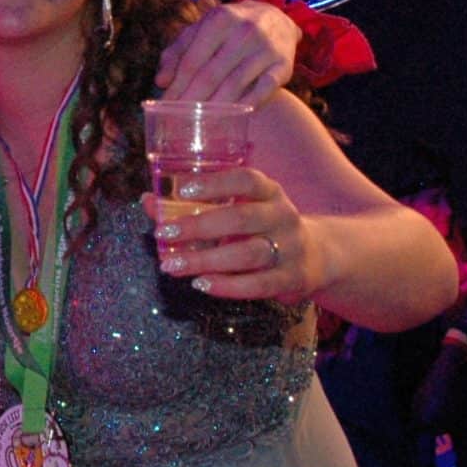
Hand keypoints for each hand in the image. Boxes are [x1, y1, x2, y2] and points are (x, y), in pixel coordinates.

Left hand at [145, 166, 310, 301]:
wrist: (318, 256)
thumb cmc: (263, 228)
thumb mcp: (240, 210)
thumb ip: (195, 206)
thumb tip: (148, 202)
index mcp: (270, 192)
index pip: (246, 180)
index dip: (215, 183)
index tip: (182, 190)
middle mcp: (283, 216)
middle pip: (241, 218)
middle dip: (199, 226)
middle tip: (165, 233)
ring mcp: (291, 248)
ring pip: (248, 254)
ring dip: (206, 260)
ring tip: (172, 265)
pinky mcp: (292, 279)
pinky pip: (258, 284)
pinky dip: (227, 286)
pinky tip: (201, 284)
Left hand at [157, 0, 297, 106]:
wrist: (276, 19)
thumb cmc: (228, 29)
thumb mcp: (201, 31)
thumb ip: (177, 52)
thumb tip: (161, 81)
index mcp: (219, 19)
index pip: (192, 60)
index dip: (177, 86)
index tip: (164, 106)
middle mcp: (244, 31)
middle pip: (210, 75)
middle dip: (191, 101)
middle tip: (178, 120)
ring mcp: (266, 48)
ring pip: (235, 84)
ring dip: (215, 108)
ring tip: (199, 123)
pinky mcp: (284, 65)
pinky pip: (264, 90)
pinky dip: (247, 105)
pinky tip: (232, 117)